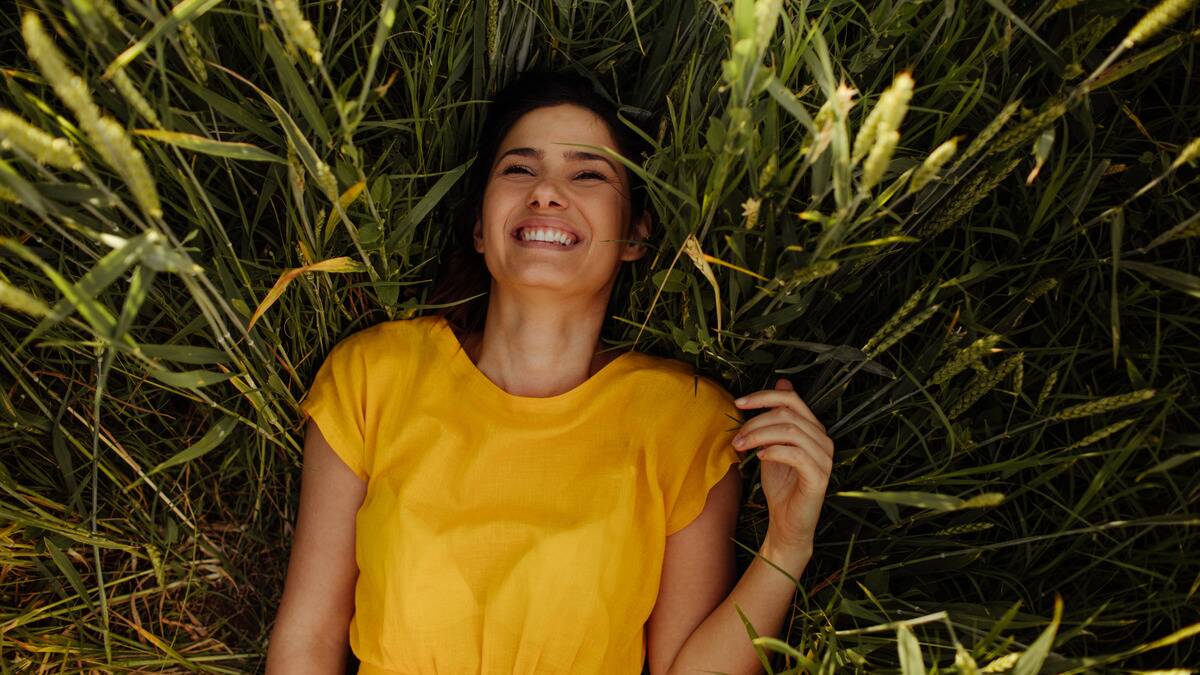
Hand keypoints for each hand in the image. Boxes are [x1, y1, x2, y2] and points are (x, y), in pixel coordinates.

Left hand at [732, 378, 833, 559]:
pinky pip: (796, 454)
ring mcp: (825, 458)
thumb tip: (782, 380)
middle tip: (736, 438)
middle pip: (787, 413)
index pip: (791, 398)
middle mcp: (823, 440)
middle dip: (755, 421)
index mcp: (813, 429)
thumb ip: (774, 419)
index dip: (764, 396)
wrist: (787, 524)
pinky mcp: (819, 476)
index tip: (738, 403)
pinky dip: (774, 451)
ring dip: (759, 435)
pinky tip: (759, 457)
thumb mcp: (772, 446)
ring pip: (790, 431)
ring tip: (741, 447)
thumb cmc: (780, 486)